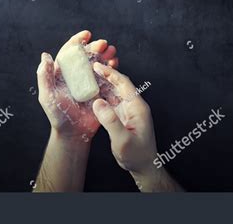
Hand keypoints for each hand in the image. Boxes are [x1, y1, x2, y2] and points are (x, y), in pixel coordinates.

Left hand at [36, 30, 118, 140]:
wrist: (74, 133)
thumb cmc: (57, 115)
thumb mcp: (47, 96)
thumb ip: (44, 76)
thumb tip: (45, 55)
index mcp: (64, 73)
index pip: (70, 53)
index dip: (77, 41)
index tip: (86, 34)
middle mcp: (77, 75)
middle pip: (87, 56)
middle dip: (96, 47)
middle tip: (103, 44)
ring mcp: (90, 82)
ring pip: (99, 64)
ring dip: (106, 55)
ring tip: (112, 51)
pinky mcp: (101, 90)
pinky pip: (108, 77)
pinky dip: (113, 69)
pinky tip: (116, 64)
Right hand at [92, 63, 182, 191]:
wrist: (143, 166)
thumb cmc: (136, 156)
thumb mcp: (122, 140)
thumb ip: (111, 121)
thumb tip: (98, 102)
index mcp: (137, 107)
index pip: (123, 83)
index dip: (110, 73)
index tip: (96, 65)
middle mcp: (134, 105)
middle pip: (119, 84)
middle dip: (105, 74)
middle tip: (89, 66)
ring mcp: (129, 110)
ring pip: (114, 91)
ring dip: (102, 84)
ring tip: (88, 76)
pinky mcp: (123, 116)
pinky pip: (112, 101)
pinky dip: (102, 95)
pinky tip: (92, 93)